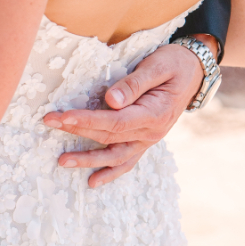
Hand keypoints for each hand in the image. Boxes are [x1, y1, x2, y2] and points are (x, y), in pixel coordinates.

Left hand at [42, 36, 215, 187]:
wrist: (194, 71)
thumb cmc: (174, 64)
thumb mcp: (157, 66)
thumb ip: (134, 84)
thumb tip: (110, 100)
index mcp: (153, 114)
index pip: (114, 122)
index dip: (87, 121)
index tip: (64, 117)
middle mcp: (151, 132)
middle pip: (108, 137)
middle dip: (77, 131)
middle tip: (50, 123)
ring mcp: (148, 140)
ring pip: (115, 156)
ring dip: (88, 160)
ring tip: (62, 161)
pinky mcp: (144, 141)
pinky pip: (126, 161)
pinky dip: (110, 173)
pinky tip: (93, 182)